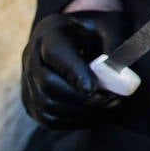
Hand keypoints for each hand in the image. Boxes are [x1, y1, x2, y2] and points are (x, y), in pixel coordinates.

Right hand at [22, 11, 128, 128]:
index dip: (75, 75)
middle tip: (113, 100)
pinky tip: (98, 114)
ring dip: (82, 113)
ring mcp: (28, 82)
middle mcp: (32, 58)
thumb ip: (115, 50)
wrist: (75, 36)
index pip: (58, 56)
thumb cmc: (97, 31)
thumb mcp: (109, 29)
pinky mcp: (32, 102)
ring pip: (47, 107)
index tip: (94, 89)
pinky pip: (49, 119)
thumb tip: (121, 80)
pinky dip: (75, 121)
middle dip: (82, 100)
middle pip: (48, 86)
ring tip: (111, 107)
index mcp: (51, 35)